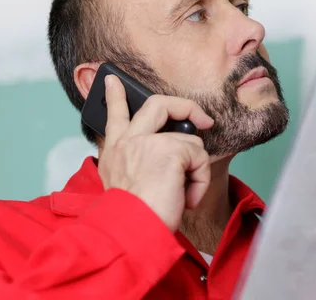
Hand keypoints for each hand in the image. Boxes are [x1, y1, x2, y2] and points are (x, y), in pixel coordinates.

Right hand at [98, 75, 214, 231]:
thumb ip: (139, 165)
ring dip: (195, 169)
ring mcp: (146, 143)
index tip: (113, 81)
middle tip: (202, 118)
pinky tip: (187, 198)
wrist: (129, 234)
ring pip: (189, 139)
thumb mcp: (125, 187)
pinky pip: (199, 157)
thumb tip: (173, 157)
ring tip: (184, 193)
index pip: (115, 116)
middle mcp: (126, 142)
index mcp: (113, 152)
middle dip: (185, 107)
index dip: (116, 96)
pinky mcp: (169, 151)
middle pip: (157, 104)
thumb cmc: (131, 218)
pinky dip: (200, 181)